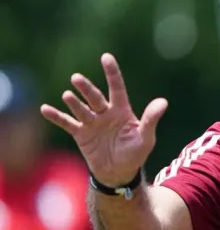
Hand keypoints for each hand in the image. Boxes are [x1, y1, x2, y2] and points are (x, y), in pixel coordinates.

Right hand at [41, 53, 167, 185]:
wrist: (119, 173)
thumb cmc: (135, 153)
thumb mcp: (146, 137)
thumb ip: (151, 119)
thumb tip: (163, 102)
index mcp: (122, 110)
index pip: (117, 88)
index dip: (112, 73)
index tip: (106, 57)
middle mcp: (105, 113)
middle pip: (95, 97)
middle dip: (86, 88)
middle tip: (77, 78)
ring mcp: (92, 122)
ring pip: (81, 108)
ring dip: (74, 102)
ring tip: (68, 95)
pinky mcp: (81, 134)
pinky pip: (67, 123)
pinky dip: (56, 117)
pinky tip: (45, 109)